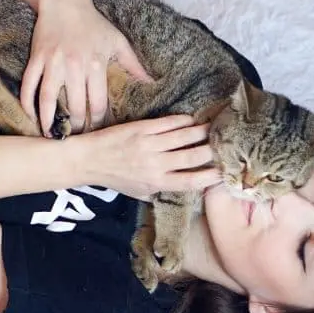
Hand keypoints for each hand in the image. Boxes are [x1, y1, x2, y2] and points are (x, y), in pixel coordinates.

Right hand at [21, 0, 152, 136]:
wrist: (65, 0)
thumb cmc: (93, 22)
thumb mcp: (117, 41)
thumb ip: (134, 65)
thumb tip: (150, 83)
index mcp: (96, 65)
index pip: (97, 104)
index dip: (97, 123)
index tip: (97, 133)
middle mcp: (75, 66)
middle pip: (75, 107)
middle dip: (76, 127)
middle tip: (76, 138)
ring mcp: (53, 63)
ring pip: (49, 100)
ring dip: (49, 121)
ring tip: (51, 136)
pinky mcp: (37, 58)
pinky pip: (29, 85)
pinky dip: (28, 102)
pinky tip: (30, 116)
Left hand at [75, 115, 221, 199]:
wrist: (88, 160)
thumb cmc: (115, 178)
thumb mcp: (139, 193)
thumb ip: (162, 190)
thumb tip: (185, 187)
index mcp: (157, 184)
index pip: (192, 182)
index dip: (212, 176)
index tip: (225, 171)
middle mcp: (156, 165)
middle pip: (194, 157)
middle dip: (213, 150)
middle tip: (225, 144)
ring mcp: (150, 146)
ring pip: (186, 137)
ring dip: (203, 132)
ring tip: (214, 128)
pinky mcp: (142, 129)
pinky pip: (170, 123)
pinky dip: (185, 121)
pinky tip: (192, 120)